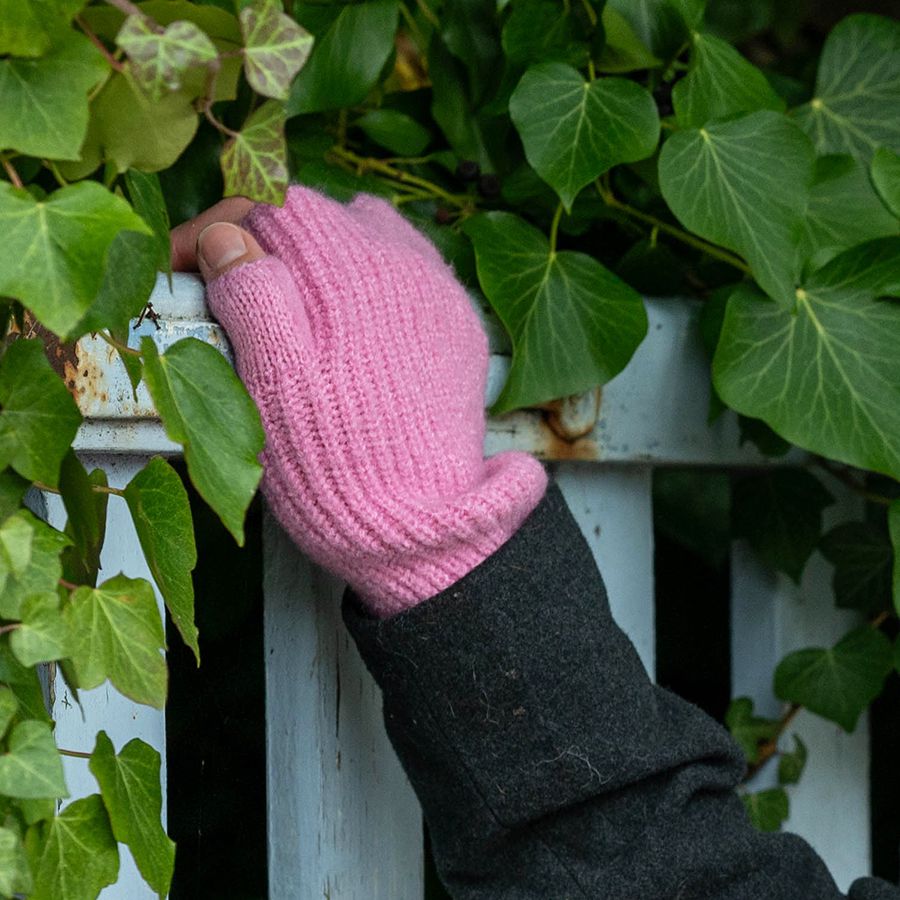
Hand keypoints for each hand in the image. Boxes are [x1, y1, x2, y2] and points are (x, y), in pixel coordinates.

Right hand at [172, 187, 545, 616]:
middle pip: (326, 220)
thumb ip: (253, 295)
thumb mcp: (274, 382)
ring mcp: (440, 298)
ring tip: (287, 304)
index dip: (222, 225)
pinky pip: (406, 276)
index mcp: (357, 272)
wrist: (420, 526)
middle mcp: (410, 268)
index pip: (279, 207)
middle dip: (268, 242)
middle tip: (229, 287)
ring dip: (319, 258)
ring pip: (369, 239)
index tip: (185, 263)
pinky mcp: (457, 330)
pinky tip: (345, 327)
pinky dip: (365, 284)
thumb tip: (226, 234)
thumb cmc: (337, 463)